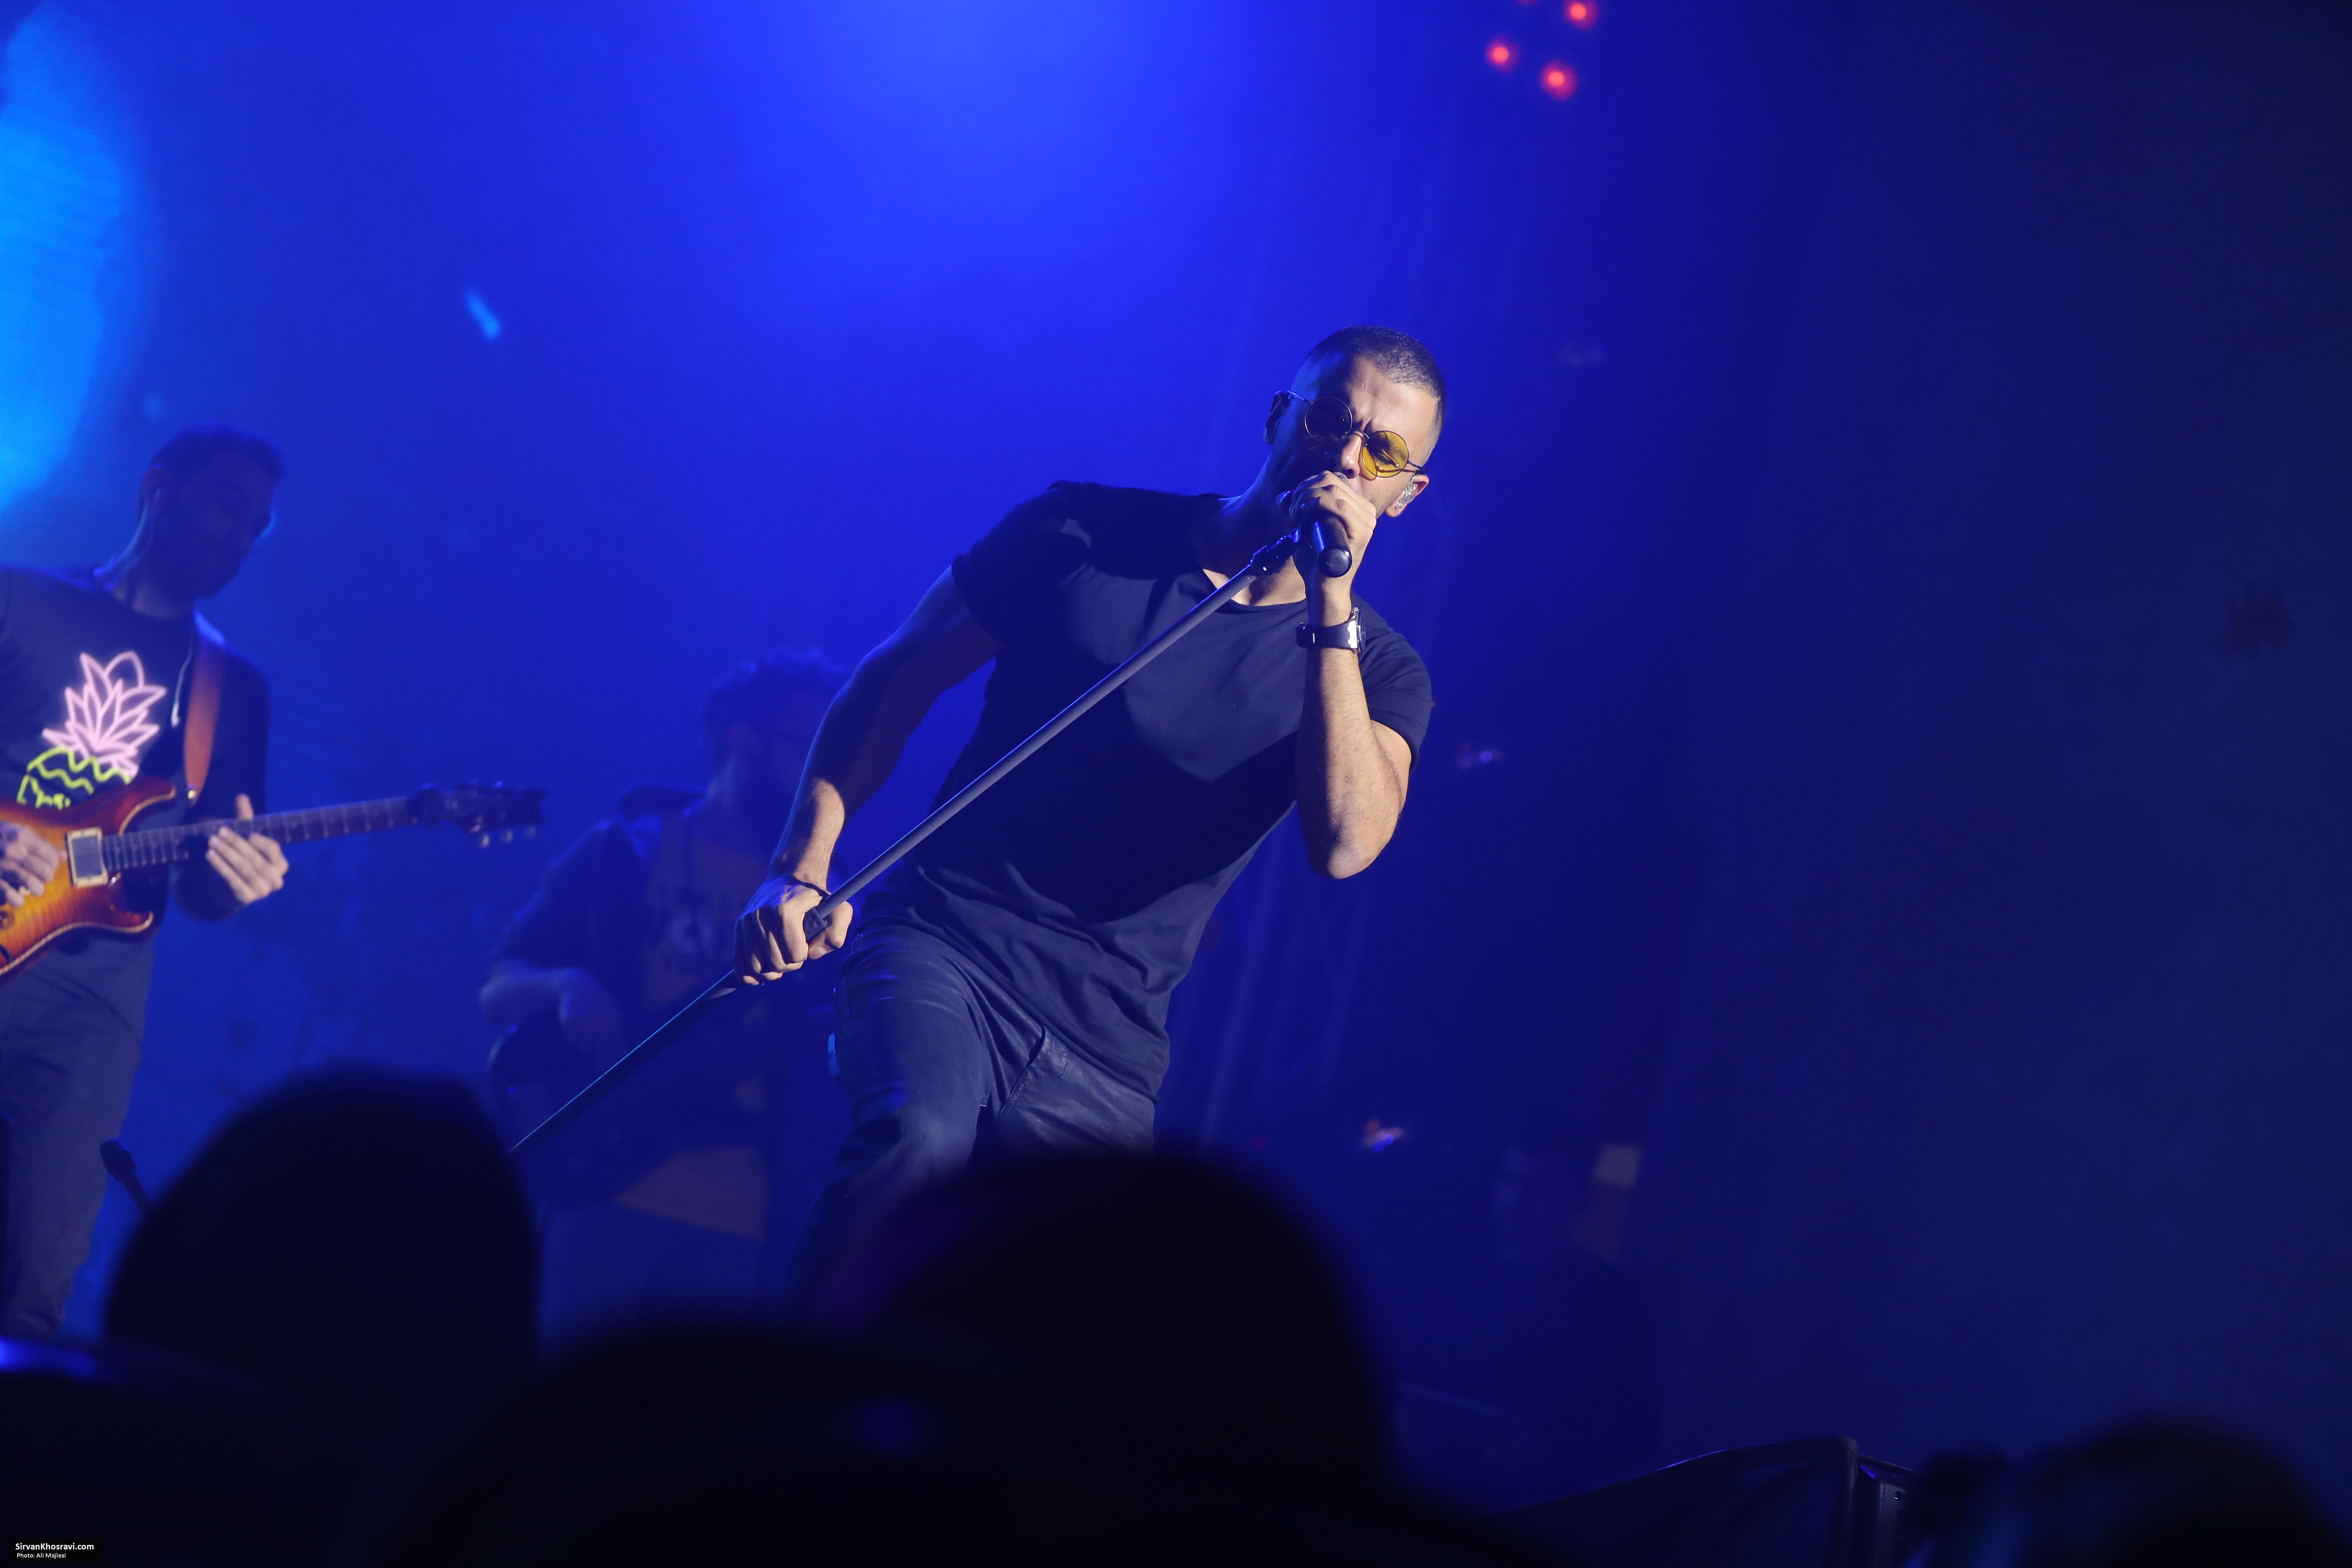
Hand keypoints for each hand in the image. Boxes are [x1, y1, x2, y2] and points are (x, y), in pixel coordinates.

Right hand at [0, 821, 60, 906]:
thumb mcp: (15, 833)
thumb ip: (39, 843)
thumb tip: (65, 855)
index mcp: (20, 836)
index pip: (50, 855)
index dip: (53, 863)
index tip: (49, 864)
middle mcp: (12, 850)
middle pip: (45, 871)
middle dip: (47, 877)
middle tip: (42, 877)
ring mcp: (2, 866)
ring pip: (33, 885)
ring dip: (37, 889)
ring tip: (35, 888)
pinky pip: (14, 897)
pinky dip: (18, 900)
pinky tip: (17, 896)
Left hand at [203, 795, 286, 906]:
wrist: (231, 892)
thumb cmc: (242, 862)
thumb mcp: (245, 841)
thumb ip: (245, 821)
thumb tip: (241, 796)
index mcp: (280, 864)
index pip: (274, 850)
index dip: (259, 841)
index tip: (246, 832)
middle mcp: (275, 879)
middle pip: (256, 859)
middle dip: (236, 844)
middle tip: (219, 832)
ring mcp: (262, 891)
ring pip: (244, 869)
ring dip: (226, 854)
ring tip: (211, 842)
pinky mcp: (246, 898)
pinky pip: (233, 880)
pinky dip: (221, 866)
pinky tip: (210, 856)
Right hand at [554, 968, 626, 1063]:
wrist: (576, 983)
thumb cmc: (596, 1006)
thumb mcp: (609, 1016)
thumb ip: (616, 1035)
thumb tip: (623, 1055)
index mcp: (611, 1012)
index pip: (615, 1035)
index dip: (613, 1051)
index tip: (611, 1066)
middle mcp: (598, 1011)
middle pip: (601, 1038)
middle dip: (601, 1054)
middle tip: (600, 1068)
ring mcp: (583, 1012)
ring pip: (584, 1040)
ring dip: (585, 1047)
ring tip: (584, 1046)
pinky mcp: (567, 1014)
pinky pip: (571, 1036)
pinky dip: (572, 1039)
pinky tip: (572, 1036)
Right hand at [734, 875, 850, 982]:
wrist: (790, 878)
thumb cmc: (817, 899)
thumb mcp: (838, 909)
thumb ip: (836, 933)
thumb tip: (813, 955)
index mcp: (786, 910)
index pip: (795, 955)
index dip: (804, 954)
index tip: (806, 942)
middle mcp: (762, 915)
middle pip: (775, 963)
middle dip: (789, 964)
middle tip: (794, 951)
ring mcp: (747, 921)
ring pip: (756, 966)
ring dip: (772, 971)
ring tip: (781, 958)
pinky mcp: (739, 927)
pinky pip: (738, 962)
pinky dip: (749, 974)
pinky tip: (761, 971)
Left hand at [1283, 470, 1380, 608]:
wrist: (1323, 589)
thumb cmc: (1314, 562)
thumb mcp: (1301, 530)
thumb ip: (1293, 512)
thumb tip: (1285, 495)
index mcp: (1356, 506)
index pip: (1330, 478)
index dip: (1306, 485)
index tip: (1292, 504)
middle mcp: (1365, 510)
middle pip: (1330, 480)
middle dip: (1304, 490)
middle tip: (1291, 511)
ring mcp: (1367, 520)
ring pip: (1333, 489)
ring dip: (1307, 497)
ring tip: (1295, 516)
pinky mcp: (1363, 531)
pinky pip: (1341, 505)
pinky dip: (1318, 503)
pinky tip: (1304, 513)